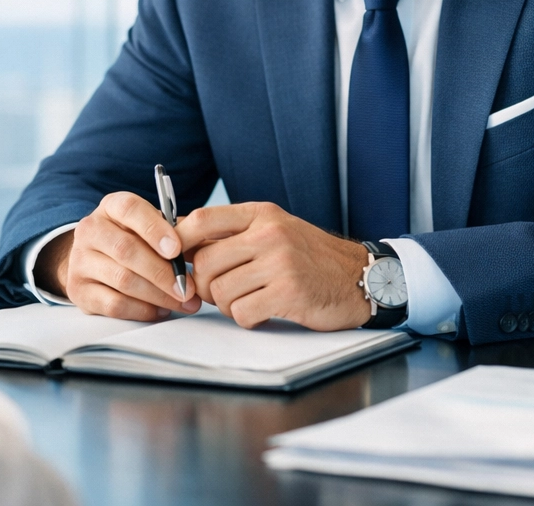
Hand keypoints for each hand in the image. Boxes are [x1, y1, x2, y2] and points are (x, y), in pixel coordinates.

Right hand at [33, 192, 201, 321]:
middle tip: (188, 288)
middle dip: (162, 272)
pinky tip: (160, 311)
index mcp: (111, 207)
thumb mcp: (149, 226)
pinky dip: (142, 310)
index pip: (130, 210)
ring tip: (182, 302)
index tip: (176, 249)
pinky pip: (114, 304)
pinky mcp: (78, 290)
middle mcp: (90, 230)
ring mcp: (80, 260)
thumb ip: (173, 231)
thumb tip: (199, 245)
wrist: (93, 259)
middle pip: (126, 250)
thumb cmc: (133, 240)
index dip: (154, 229)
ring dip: (158, 295)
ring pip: (123, 280)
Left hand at [176, 202, 372, 330]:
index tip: (174, 259)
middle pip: (204, 263)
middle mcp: (269, 234)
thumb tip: (181, 241)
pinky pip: (242, 312)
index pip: (203, 219)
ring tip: (248, 301)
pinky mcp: (289, 293)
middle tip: (220, 292)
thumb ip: (234, 234)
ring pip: (220, 291)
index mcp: (261, 215)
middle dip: (204, 285)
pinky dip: (247, 318)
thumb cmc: (310, 257)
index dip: (179, 240)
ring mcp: (280, 263)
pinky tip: (264, 311)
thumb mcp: (274, 231)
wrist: (359, 277)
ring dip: (227, 305)